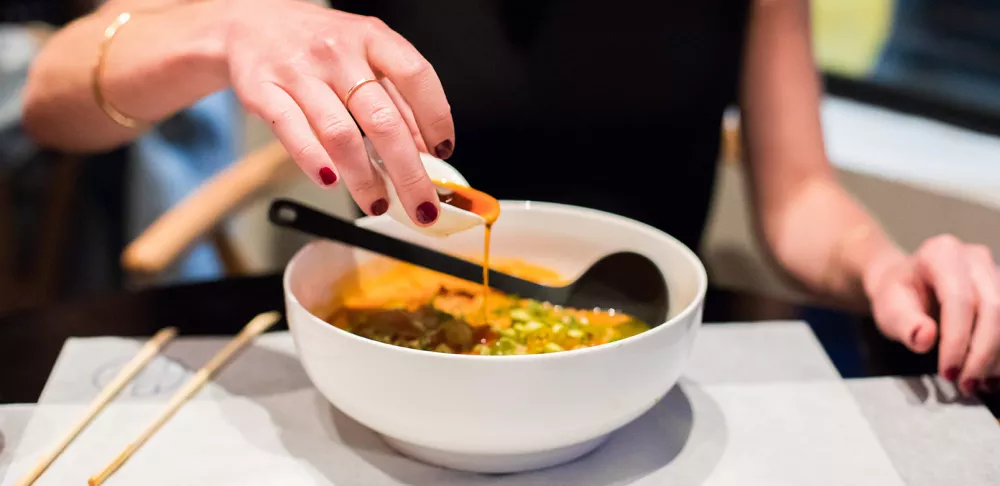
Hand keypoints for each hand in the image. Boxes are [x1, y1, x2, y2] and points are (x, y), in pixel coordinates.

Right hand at [222, 0, 453, 224]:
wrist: (249, 24)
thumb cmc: (317, 44)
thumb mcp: (365, 54)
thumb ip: (396, 96)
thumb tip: (426, 148)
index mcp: (371, 37)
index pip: (416, 76)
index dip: (435, 118)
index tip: (443, 152)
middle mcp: (338, 52)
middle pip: (383, 119)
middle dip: (408, 173)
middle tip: (421, 208)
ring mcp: (299, 70)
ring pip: (340, 133)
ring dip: (364, 178)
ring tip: (376, 204)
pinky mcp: (262, 90)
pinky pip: (293, 132)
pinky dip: (315, 162)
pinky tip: (330, 181)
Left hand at [864, 234, 999, 394]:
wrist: (906, 283)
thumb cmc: (896, 295)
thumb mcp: (889, 308)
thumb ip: (904, 323)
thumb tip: (925, 338)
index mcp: (941, 254)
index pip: (959, 300)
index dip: (958, 340)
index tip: (948, 373)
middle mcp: (974, 257)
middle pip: (993, 308)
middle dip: (982, 353)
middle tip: (966, 385)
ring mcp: (994, 271)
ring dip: (998, 356)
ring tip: (978, 383)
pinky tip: (990, 374)